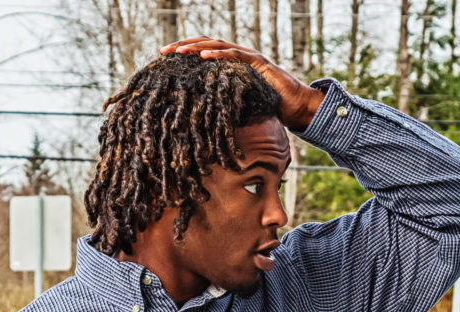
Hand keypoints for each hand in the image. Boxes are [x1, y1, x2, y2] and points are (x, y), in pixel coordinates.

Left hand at [160, 37, 325, 131]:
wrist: (295, 107)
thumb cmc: (269, 108)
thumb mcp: (239, 105)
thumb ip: (224, 103)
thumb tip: (202, 118)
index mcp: (231, 64)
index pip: (204, 53)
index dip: (185, 54)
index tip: (165, 59)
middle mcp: (237, 56)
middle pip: (205, 44)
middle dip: (183, 46)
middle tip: (163, 51)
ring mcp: (248, 56)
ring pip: (217, 45)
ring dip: (196, 47)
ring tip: (179, 50)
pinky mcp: (258, 62)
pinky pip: (235, 55)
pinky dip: (219, 53)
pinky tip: (204, 56)